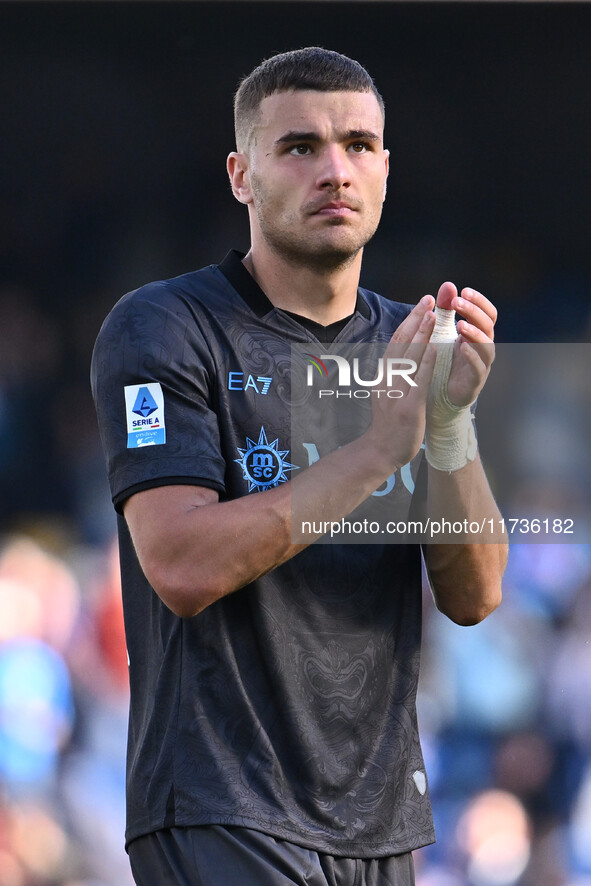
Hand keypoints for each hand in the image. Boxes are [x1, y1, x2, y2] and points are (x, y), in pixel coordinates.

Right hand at [364, 295, 436, 471]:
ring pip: (409, 358)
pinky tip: (435, 348)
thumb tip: (404, 351)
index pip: (396, 342)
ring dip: (421, 335)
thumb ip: (395, 372)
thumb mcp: (387, 391)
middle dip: (415, 319)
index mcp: (383, 375)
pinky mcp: (408, 407)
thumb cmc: (389, 422)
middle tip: (429, 299)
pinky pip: (418, 381)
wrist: (382, 450)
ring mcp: (396, 393)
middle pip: (401, 343)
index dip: (409, 321)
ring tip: (433, 315)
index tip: (421, 304)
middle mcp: (387, 380)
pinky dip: (426, 363)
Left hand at [437, 282, 496, 406]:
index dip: (479, 301)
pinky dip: (472, 356)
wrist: (441, 394)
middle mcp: (483, 347)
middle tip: (457, 302)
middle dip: (474, 311)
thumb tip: (448, 284)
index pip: (488, 313)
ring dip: (475, 333)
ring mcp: (482, 364)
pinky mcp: (475, 381)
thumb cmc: (445, 359)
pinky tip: (461, 346)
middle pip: (488, 325)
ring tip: (460, 324)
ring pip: (487, 346)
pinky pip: (478, 367)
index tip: (464, 291)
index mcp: (478, 333)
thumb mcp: (443, 332)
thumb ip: (445, 310)